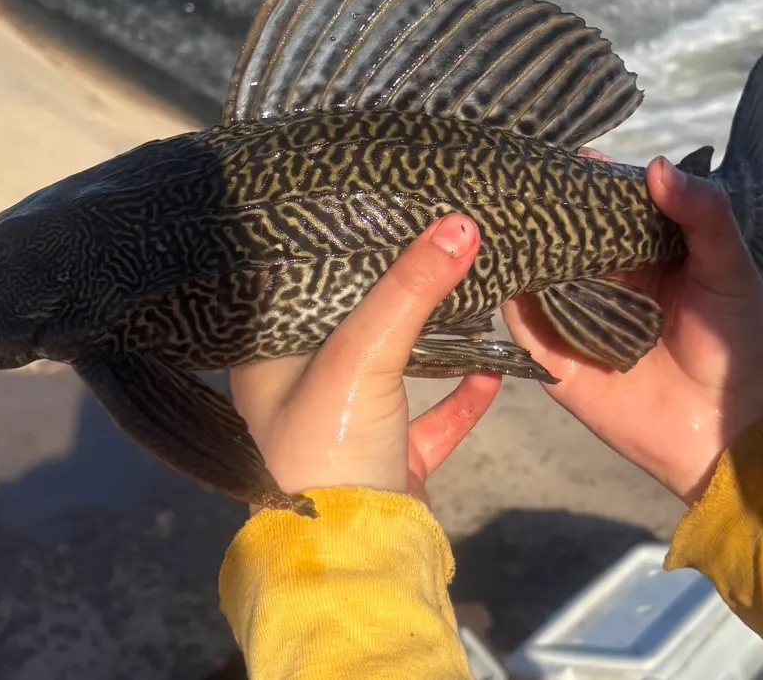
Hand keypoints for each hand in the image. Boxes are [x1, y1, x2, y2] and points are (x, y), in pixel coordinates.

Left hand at [229, 213, 500, 509]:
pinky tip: (493, 367)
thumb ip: (410, 289)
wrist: (358, 555)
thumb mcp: (363, 354)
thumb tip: (460, 224)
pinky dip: (461, 393)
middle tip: (426, 234)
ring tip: (464, 289)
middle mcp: (302, 391)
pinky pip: (431, 416)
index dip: (330, 250)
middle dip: (392, 287)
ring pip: (394, 367)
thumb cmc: (331, 447)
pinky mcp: (391, 459)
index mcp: (269, 363)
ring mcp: (348, 427)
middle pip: (351, 324)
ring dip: (432, 336)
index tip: (369, 208)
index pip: (297, 291)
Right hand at [503, 152, 762, 504]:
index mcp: (645, 253)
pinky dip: (506, 293)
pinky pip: (524, 321)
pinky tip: (490, 261)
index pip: (605, 206)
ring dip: (514, 244)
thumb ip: (701, 214)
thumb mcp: (730, 267)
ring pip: (534, 272)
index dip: (585, 180)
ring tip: (486, 208)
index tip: (559, 152)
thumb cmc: (740, 343)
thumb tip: (654, 164)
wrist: (732, 431)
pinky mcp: (556, 358)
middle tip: (509, 174)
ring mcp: (576, 317)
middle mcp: (604, 280)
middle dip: (538, 208)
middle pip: (562, 235)